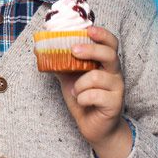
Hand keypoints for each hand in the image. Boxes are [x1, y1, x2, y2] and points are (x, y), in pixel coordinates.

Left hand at [52, 26, 131, 157]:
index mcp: (105, 64)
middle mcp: (115, 73)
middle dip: (91, 50)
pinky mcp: (114, 104)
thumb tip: (41, 50)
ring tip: (75, 91)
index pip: (111, 43)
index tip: (89, 29)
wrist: (94, 128)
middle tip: (74, 50)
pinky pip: (96, 95)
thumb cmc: (84, 99)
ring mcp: (117, 88)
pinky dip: (83, 98)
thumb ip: (61, 64)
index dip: (102, 34)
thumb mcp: (69, 78)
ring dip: (80, 84)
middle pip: (110, 54)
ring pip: (98, 77)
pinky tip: (81, 101)